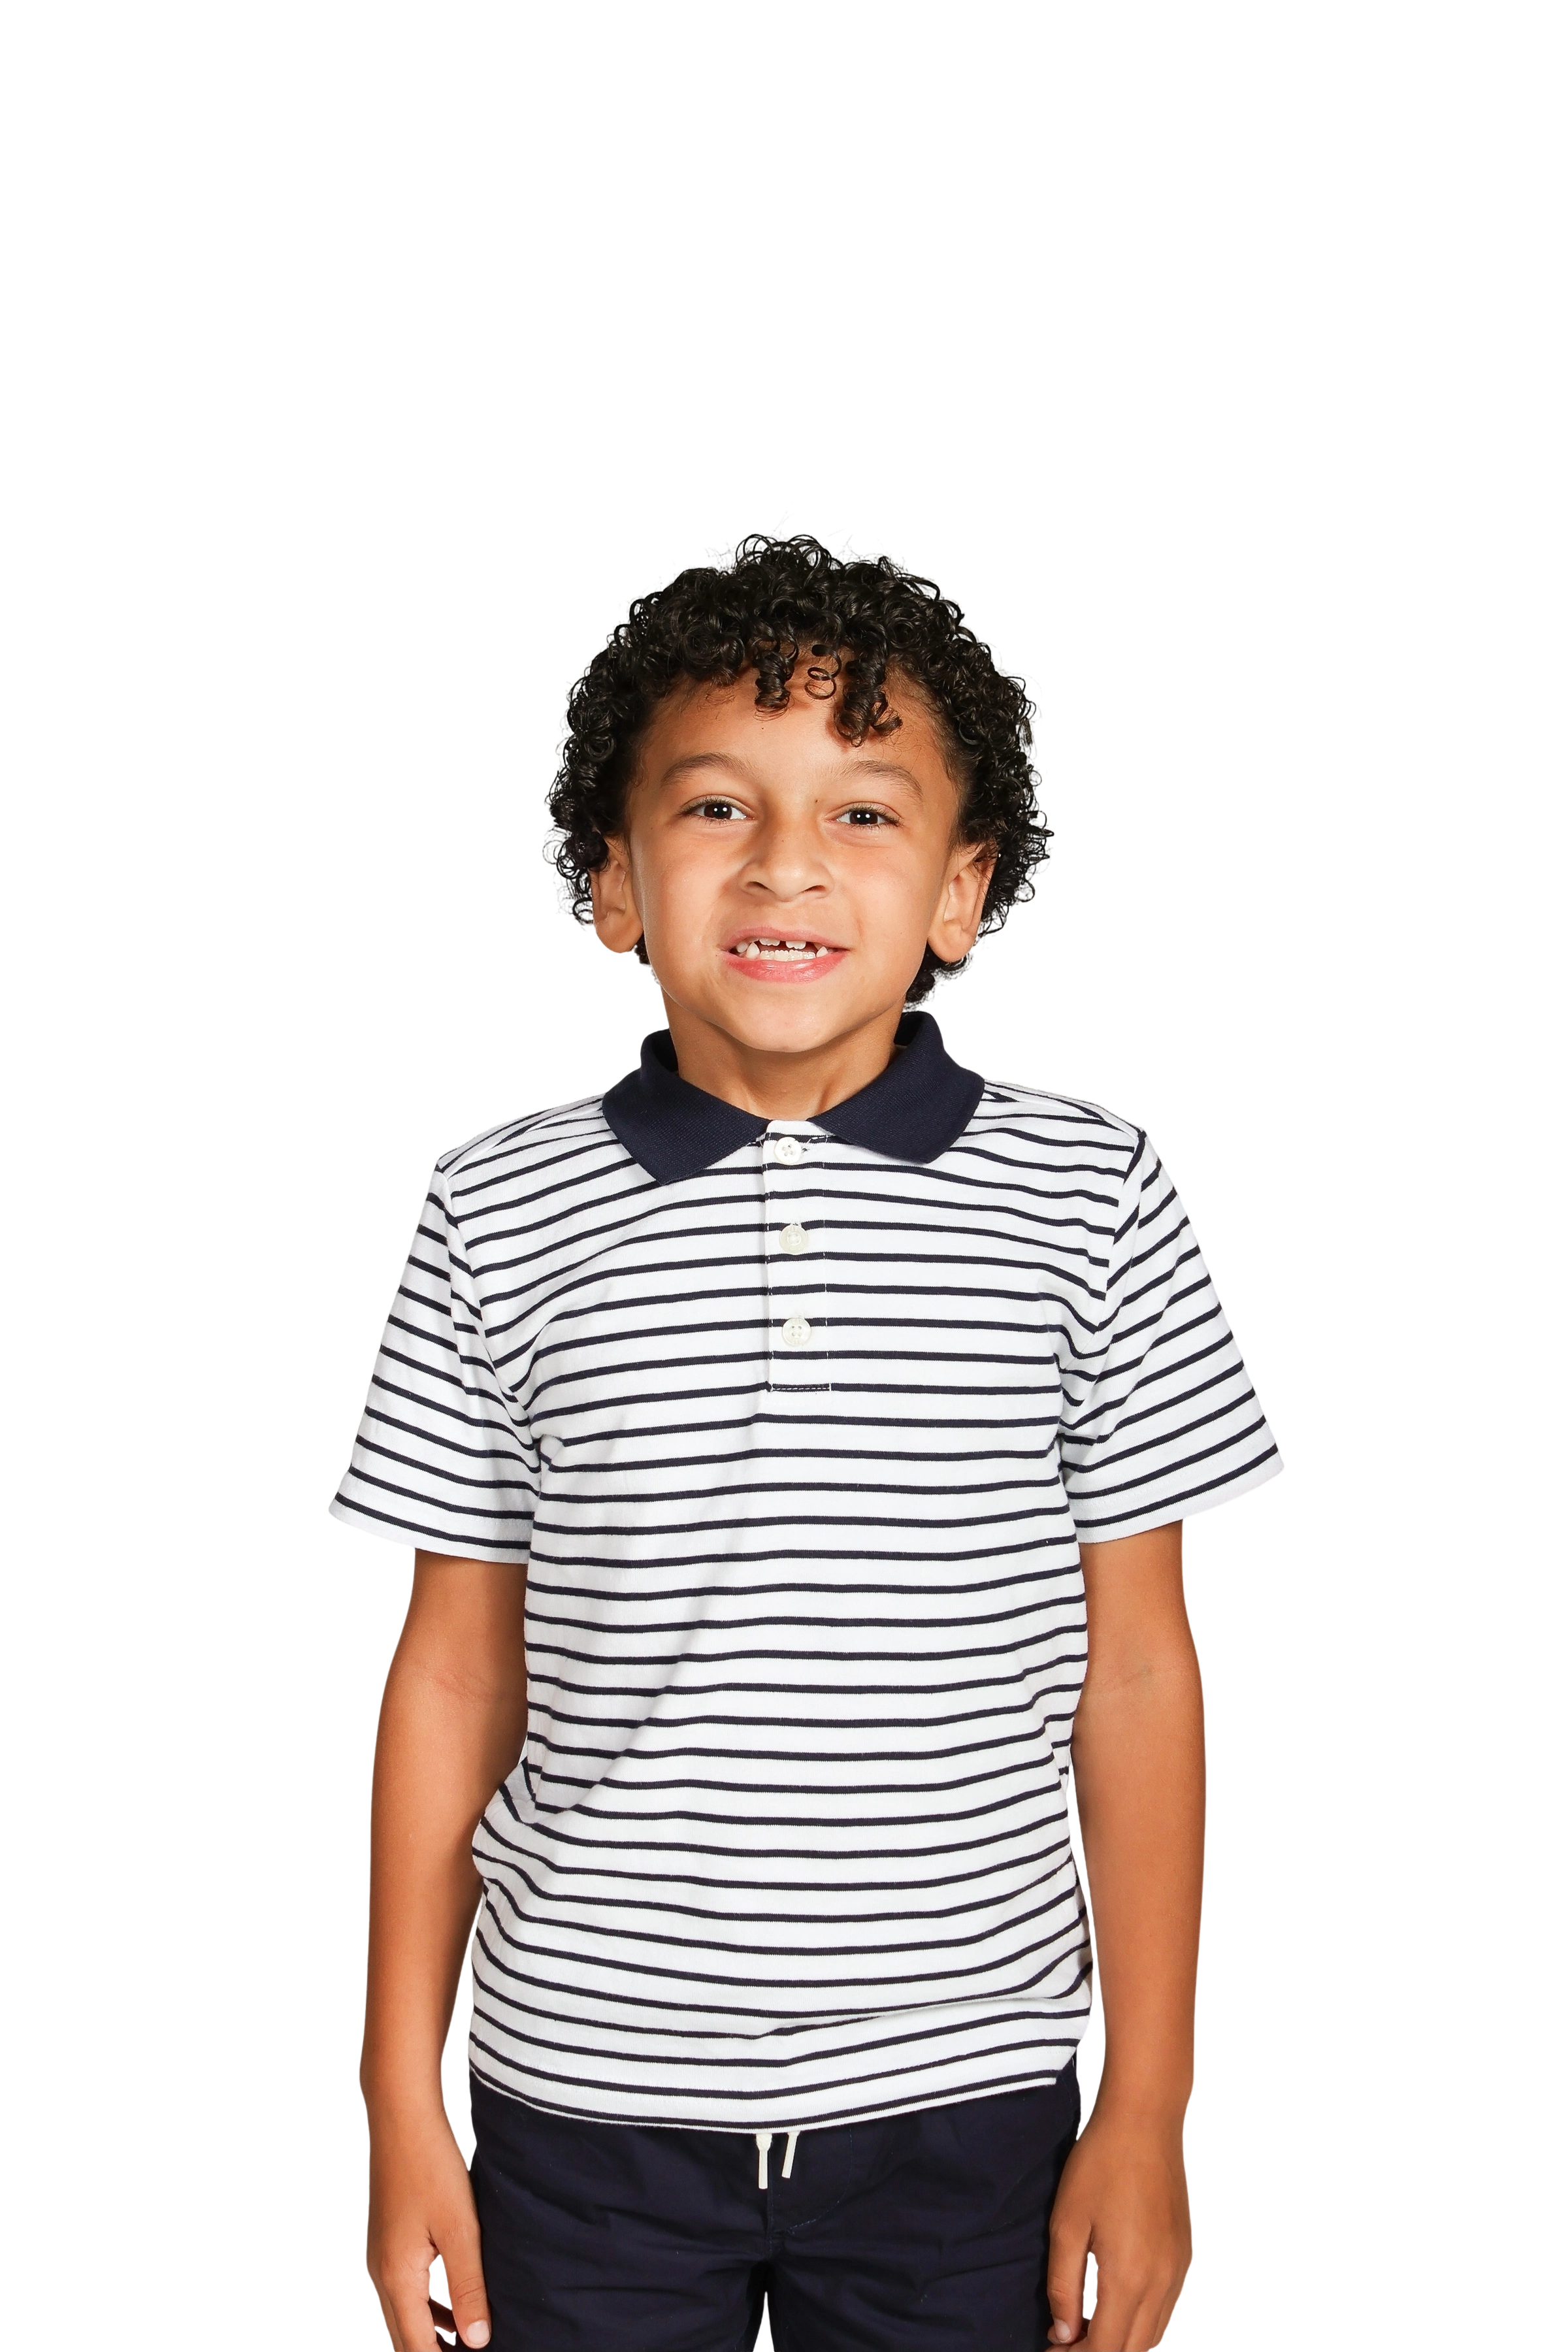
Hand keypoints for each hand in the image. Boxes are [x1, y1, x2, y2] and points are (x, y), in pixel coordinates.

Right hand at [365, 2101, 490, 2351]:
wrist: (402, 2114)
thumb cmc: (429, 2162)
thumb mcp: (460, 2228)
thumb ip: (468, 2287)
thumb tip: (477, 2340)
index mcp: (398, 2277)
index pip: (417, 2347)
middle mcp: (382, 2272)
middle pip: (406, 2335)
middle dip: (435, 2349)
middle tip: (474, 2347)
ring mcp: (382, 2253)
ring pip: (405, 2311)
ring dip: (433, 2328)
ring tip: (471, 2333)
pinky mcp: (389, 2236)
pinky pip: (405, 2285)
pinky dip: (428, 2301)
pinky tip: (455, 2293)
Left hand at [1045, 2098, 1193, 2348]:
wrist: (1145, 2121)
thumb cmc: (1101, 2163)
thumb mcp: (1067, 2223)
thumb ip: (1063, 2285)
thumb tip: (1063, 2334)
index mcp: (1129, 2278)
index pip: (1105, 2349)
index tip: (1051, 2351)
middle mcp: (1161, 2283)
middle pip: (1133, 2351)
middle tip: (1064, 2345)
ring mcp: (1178, 2270)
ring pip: (1154, 2336)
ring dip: (1121, 2344)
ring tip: (1084, 2334)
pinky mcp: (1183, 2256)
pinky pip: (1165, 2310)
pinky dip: (1141, 2325)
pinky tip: (1114, 2311)